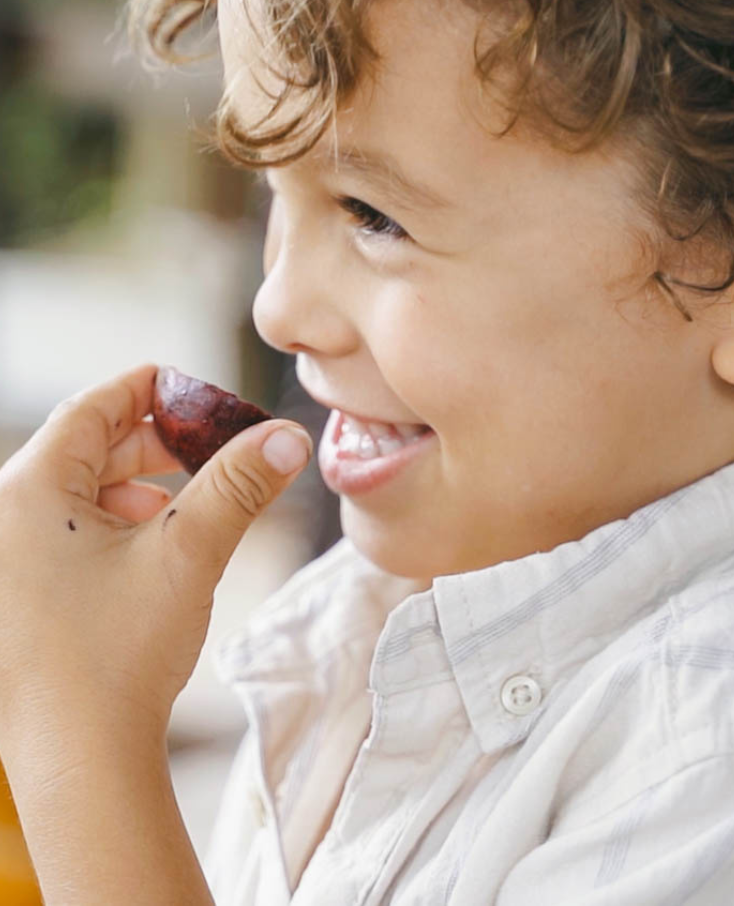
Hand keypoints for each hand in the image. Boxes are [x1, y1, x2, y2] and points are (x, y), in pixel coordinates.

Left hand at [0, 363, 312, 747]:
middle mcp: (3, 517)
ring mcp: (6, 558)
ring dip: (140, 487)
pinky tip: (154, 552)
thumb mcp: (188, 553)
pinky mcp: (17, 593)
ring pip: (80, 490)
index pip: (92, 406)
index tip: (200, 391)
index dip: (152, 389)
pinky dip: (117, 524)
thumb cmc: (118, 656)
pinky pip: (68, 530)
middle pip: (87, 446)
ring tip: (187, 509)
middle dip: (156, 444)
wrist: (79, 762)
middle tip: (212, 450)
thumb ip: (240, 484)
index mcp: (27, 491)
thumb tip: (287, 435)